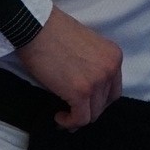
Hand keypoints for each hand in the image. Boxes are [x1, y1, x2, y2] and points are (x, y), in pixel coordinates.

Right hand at [18, 3, 124, 126]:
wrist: (35, 26)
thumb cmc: (53, 32)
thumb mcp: (86, 46)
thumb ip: (92, 66)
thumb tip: (86, 93)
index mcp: (114, 56)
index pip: (113, 89)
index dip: (99, 100)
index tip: (86, 104)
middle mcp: (111, 69)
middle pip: (104, 103)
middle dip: (88, 110)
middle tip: (72, 113)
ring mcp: (97, 81)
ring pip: (93, 113)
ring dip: (78, 117)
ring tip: (63, 115)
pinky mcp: (81, 92)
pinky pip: (80, 118)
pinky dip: (69, 122)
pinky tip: (59, 117)